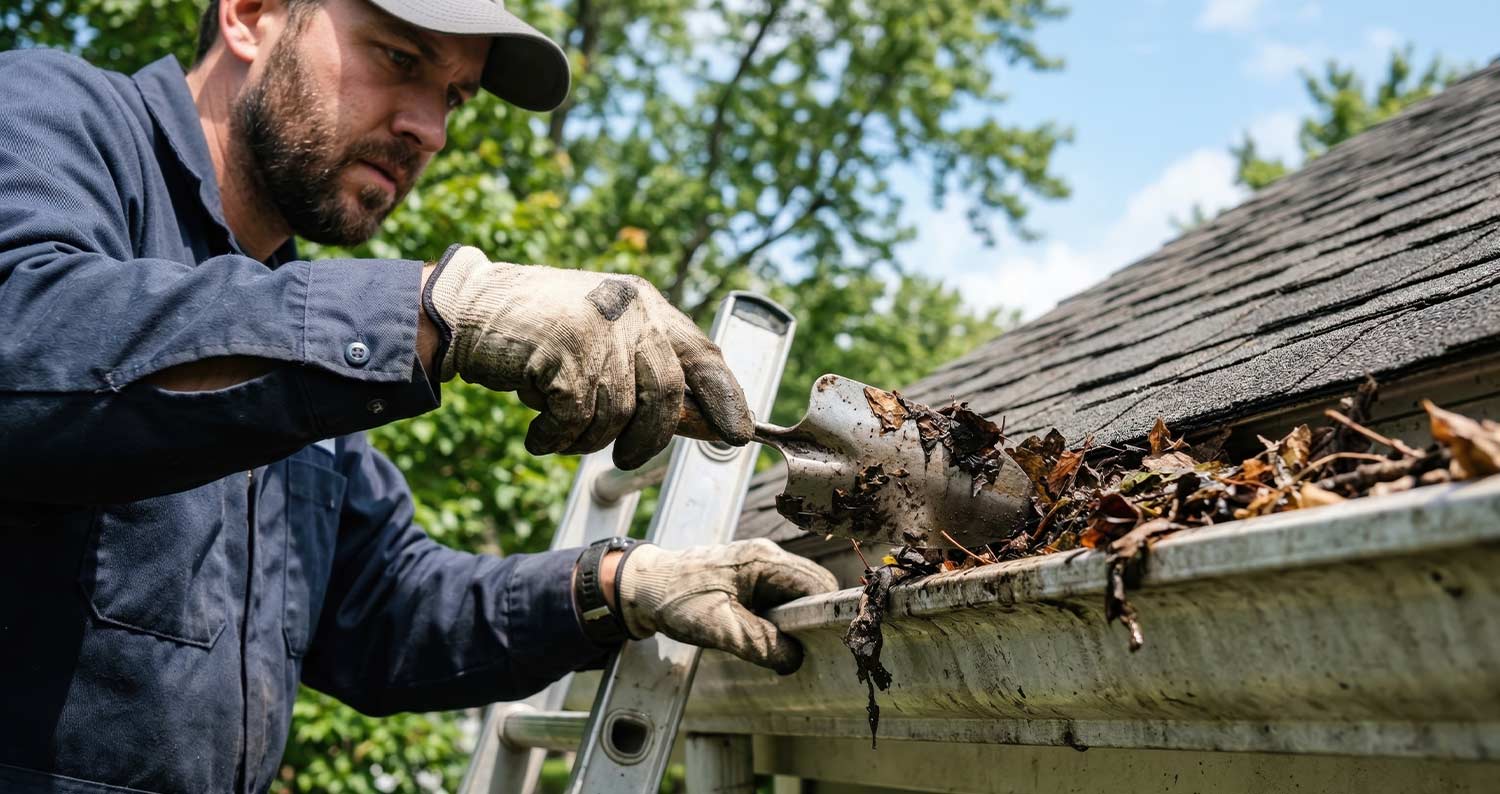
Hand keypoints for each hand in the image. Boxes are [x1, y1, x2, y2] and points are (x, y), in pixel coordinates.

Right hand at [423, 246, 751, 468]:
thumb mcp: (601, 336)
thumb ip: (644, 367)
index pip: (703, 354)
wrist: (467, 308)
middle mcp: (630, 311)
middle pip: (666, 396)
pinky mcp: (563, 354)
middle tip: (625, 458)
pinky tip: (537, 433)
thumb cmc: (537, 333)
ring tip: (557, 428)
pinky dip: (554, 439)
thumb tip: (698, 422)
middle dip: (648, 440)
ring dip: (586, 439)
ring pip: (617, 416)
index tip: (737, 435)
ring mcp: (597, 330)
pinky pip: (575, 421)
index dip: (725, 399)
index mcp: (647, 304)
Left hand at [616, 539, 839, 673]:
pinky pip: (776, 598)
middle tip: (794, 649)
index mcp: (764, 560)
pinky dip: (775, 618)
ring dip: (790, 622)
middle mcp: (766, 556)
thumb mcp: (720, 627)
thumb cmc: (676, 600)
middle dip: (807, 620)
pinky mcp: (747, 577)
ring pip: (793, 595)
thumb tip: (795, 658)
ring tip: (775, 645)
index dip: (823, 614)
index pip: (817, 584)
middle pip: (810, 589)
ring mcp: (757, 565)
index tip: (823, 643)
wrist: (641, 588)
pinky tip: (761, 635)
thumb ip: (761, 644)